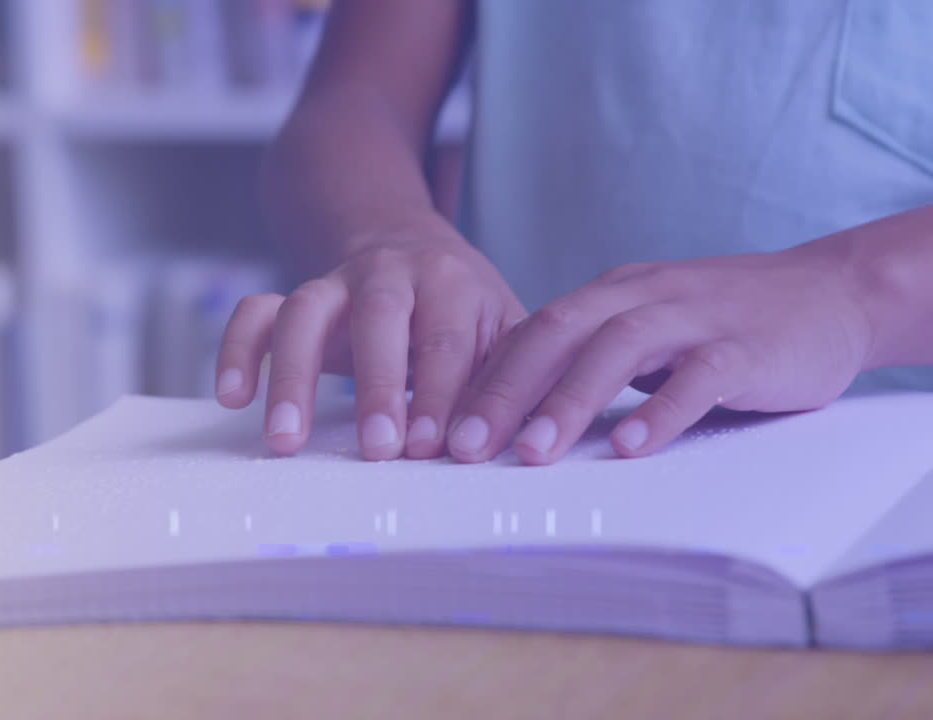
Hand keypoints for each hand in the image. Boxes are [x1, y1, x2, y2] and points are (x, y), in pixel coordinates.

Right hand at [216, 220, 525, 459]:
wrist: (411, 249)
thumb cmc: (465, 310)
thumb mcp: (504, 330)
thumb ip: (512, 378)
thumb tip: (531, 440)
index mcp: (450, 282)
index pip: (447, 339)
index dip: (443, 393)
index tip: (435, 448)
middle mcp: (389, 274)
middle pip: (378, 317)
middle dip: (377, 385)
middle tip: (378, 449)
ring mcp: (334, 283)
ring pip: (303, 311)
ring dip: (292, 376)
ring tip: (286, 439)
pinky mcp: (294, 298)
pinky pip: (255, 312)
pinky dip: (236, 348)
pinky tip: (232, 396)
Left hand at [446, 236, 875, 464]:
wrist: (834, 291)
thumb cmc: (726, 320)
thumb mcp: (648, 326)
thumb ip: (593, 357)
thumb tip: (519, 408)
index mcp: (613, 293)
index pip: (533, 331)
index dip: (486, 379)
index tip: (445, 428)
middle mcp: (645, 295)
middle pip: (559, 333)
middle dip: (506, 391)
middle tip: (466, 445)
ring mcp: (697, 316)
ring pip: (619, 348)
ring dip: (570, 400)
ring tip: (532, 452)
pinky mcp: (748, 346)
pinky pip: (698, 374)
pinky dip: (662, 409)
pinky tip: (631, 446)